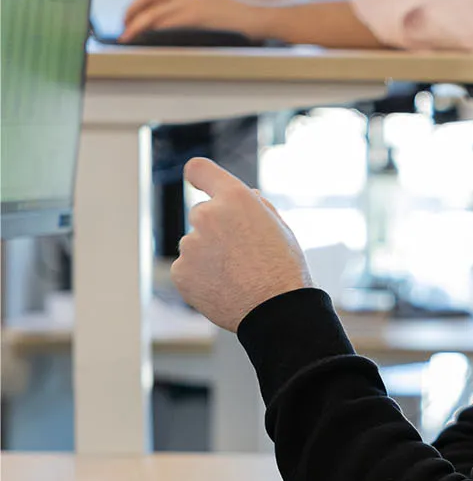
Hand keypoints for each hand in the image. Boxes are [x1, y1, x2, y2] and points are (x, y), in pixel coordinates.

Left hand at [119, 0, 285, 40]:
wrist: (257, 16)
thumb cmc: (236, 15)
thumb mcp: (208, 1)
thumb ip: (188, 3)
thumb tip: (165, 16)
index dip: (138, 1)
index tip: (130, 15)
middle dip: (131, 12)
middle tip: (124, 26)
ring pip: (152, 11)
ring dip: (136, 24)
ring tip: (128, 36)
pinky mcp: (195, 13)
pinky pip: (164, 22)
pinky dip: (150, 30)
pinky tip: (143, 38)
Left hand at [171, 158, 311, 330]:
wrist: (277, 310)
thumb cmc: (284, 269)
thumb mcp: (279, 228)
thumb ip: (256, 207)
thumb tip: (248, 195)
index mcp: (234, 198)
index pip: (200, 170)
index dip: (200, 176)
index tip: (197, 179)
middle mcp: (207, 215)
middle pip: (202, 215)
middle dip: (216, 230)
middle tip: (241, 255)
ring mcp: (190, 244)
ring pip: (194, 245)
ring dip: (208, 256)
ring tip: (236, 277)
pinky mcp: (180, 272)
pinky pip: (186, 269)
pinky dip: (199, 278)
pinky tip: (223, 288)